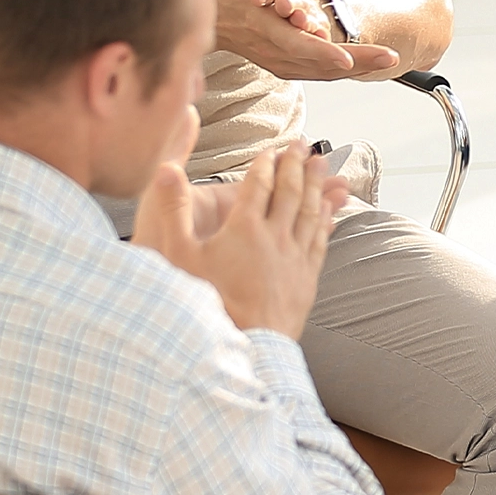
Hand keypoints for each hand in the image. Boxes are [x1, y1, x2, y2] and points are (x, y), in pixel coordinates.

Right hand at [132, 138, 350, 338]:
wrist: (246, 349)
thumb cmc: (208, 305)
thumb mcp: (178, 258)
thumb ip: (172, 210)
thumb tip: (165, 170)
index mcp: (244, 228)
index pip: (259, 185)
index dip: (266, 164)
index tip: (271, 149)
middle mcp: (275, 237)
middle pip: (291, 191)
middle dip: (296, 165)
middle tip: (304, 145)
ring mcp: (295, 258)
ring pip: (311, 211)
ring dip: (316, 185)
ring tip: (322, 165)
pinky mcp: (307, 279)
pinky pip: (320, 239)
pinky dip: (326, 219)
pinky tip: (329, 212)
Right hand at [213, 0, 399, 81]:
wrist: (206, 19)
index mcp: (263, 27)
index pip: (296, 44)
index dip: (322, 52)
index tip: (346, 57)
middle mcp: (274, 51)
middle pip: (320, 63)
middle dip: (357, 61)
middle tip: (390, 58)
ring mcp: (280, 62)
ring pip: (323, 71)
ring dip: (357, 68)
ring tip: (389, 61)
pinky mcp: (285, 65)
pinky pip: (318, 72)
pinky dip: (343, 71)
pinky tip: (368, 66)